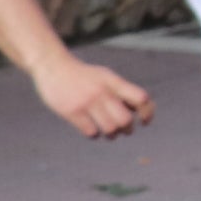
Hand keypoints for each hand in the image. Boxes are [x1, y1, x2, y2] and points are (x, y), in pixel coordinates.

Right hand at [31, 54, 154, 139]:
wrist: (52, 65)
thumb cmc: (84, 76)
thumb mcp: (105, 76)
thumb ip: (122, 91)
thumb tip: (142, 111)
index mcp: (113, 81)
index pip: (141, 98)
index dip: (148, 113)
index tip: (144, 121)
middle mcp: (102, 91)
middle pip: (126, 120)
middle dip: (127, 129)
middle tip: (123, 129)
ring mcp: (86, 101)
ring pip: (110, 129)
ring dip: (112, 135)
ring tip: (109, 132)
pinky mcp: (72, 111)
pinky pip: (92, 132)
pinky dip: (94, 134)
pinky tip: (91, 128)